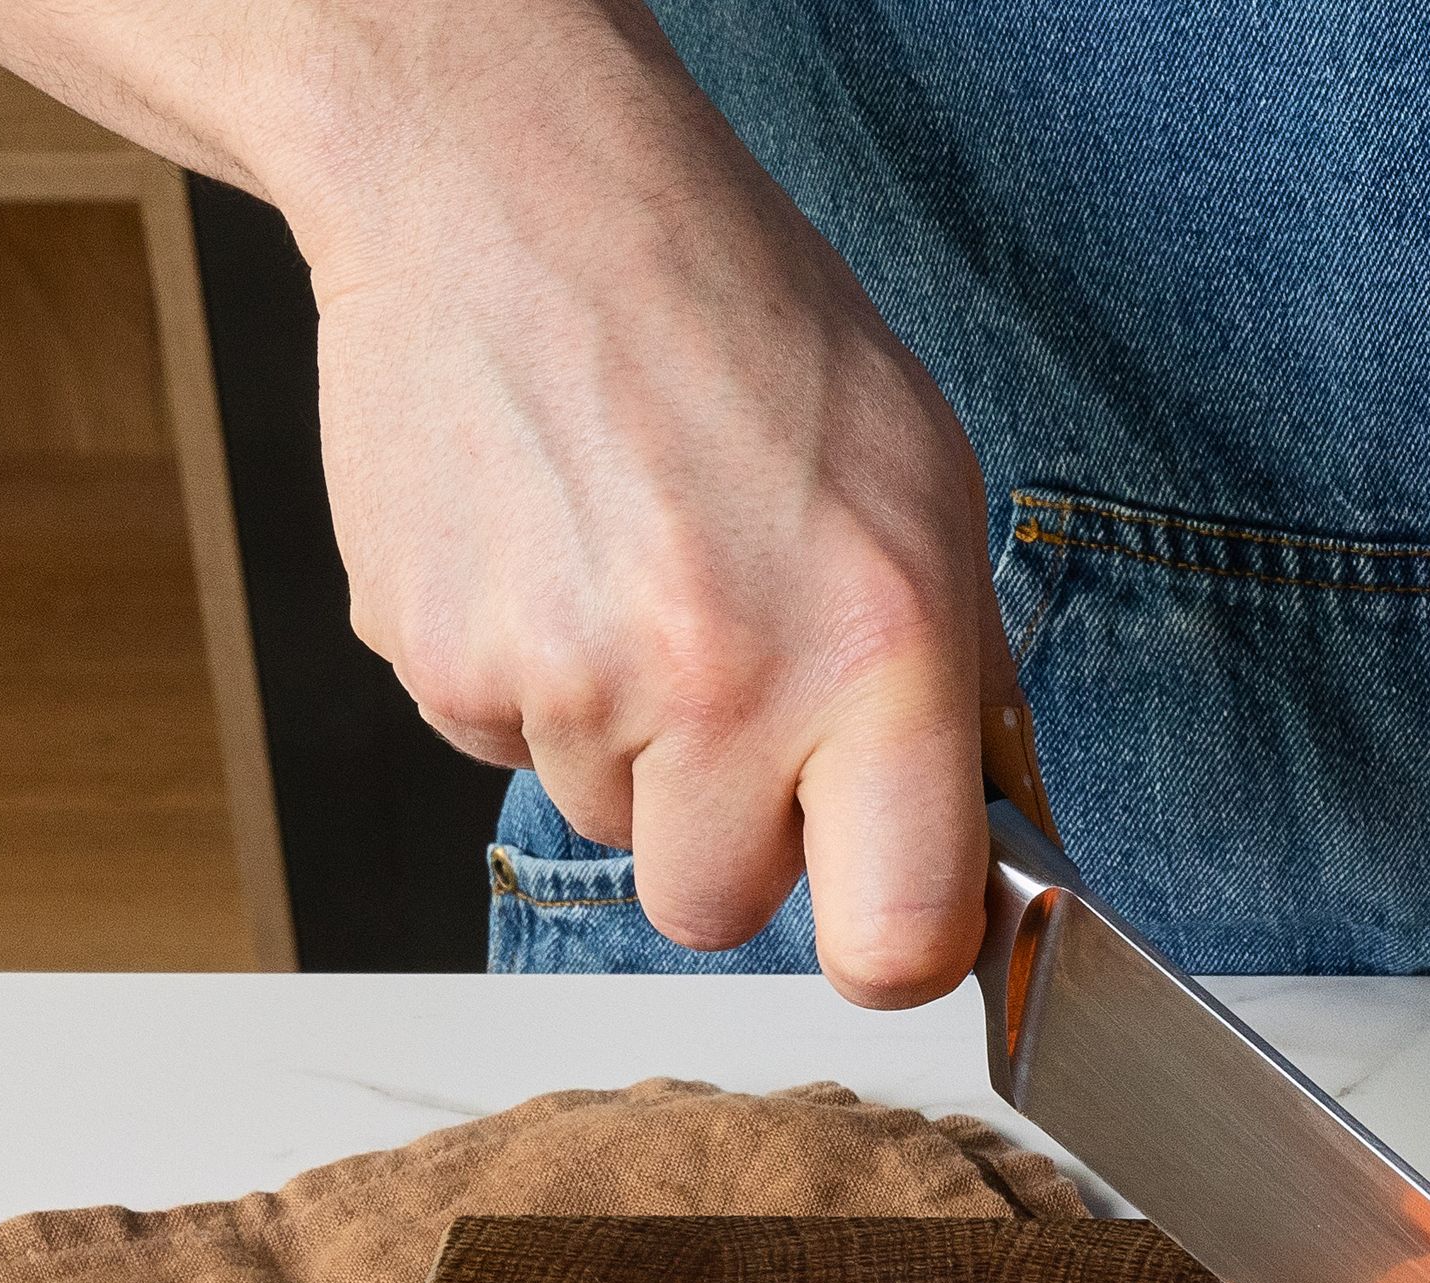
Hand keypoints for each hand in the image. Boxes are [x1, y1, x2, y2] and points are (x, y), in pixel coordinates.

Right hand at [297, 19, 1028, 1000]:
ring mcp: (560, 681)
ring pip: (610, 825)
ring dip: (632, 742)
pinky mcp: (433, 663)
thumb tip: (996, 848)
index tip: (886, 909)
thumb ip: (963, 690)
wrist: (511, 187)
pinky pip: (507, 747)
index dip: (891, 948)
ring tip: (642, 572)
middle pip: (717, 911)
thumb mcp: (926, 486)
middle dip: (734, 836)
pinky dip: (533, 680)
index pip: (894, 943)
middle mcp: (717, 685)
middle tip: (741, 695)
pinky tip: (555, 549)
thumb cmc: (739, 321)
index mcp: (874, 651)